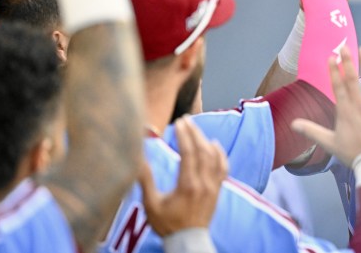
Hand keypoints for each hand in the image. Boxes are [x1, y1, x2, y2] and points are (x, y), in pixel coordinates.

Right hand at [138, 118, 227, 236]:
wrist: (187, 242)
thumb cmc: (167, 224)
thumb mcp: (151, 204)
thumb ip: (146, 180)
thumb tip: (137, 159)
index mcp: (187, 185)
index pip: (189, 152)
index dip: (184, 135)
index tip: (179, 122)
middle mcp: (204, 183)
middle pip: (202, 150)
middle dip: (194, 132)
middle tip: (186, 119)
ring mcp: (213, 186)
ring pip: (213, 157)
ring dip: (205, 140)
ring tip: (195, 128)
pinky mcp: (218, 190)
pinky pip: (223, 167)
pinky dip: (220, 154)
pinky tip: (215, 144)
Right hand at [291, 45, 360, 166]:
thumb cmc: (353, 154)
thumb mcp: (329, 143)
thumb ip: (311, 130)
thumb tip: (293, 124)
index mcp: (344, 111)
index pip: (337, 86)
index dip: (333, 70)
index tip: (331, 57)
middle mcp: (359, 105)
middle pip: (351, 79)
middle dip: (347, 61)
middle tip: (344, 46)